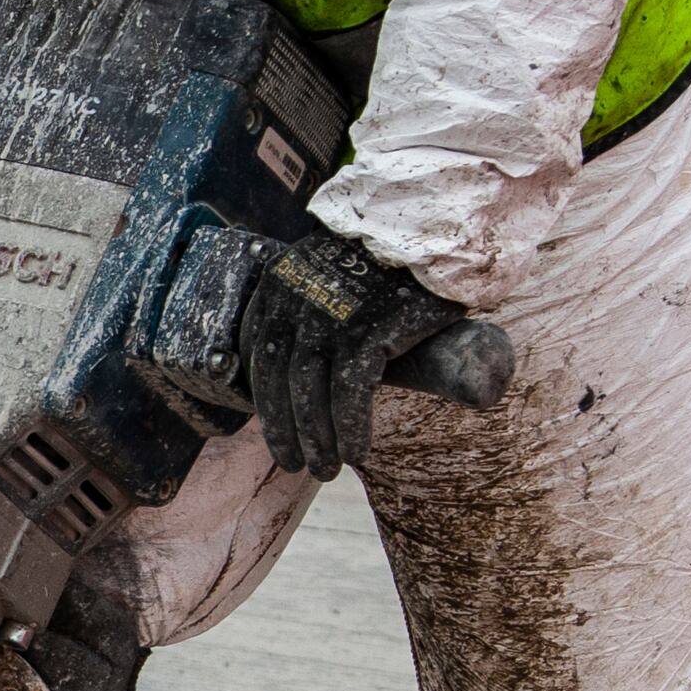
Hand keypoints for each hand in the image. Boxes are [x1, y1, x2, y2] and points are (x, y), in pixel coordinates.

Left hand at [232, 228, 463, 479]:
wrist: (432, 221)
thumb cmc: (386, 254)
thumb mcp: (331, 272)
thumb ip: (314, 308)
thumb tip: (307, 363)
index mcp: (277, 285)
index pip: (257, 356)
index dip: (265, 403)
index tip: (276, 435)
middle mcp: (293, 300)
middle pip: (279, 382)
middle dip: (286, 432)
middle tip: (298, 467)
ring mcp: (328, 316)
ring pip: (311, 394)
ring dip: (318, 440)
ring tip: (328, 469)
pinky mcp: (366, 329)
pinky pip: (350, 393)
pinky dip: (351, 429)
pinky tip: (357, 452)